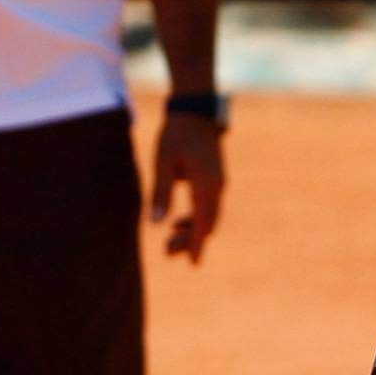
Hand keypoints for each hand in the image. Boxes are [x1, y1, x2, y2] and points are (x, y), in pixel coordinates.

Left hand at [151, 111, 225, 261]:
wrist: (195, 110)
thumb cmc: (176, 134)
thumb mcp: (163, 163)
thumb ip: (161, 193)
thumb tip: (156, 223)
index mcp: (206, 185)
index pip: (202, 223)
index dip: (196, 245)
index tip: (192, 264)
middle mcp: (217, 187)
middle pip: (208, 223)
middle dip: (190, 240)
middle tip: (167, 252)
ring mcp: (218, 182)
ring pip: (210, 215)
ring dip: (193, 229)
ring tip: (171, 239)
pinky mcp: (215, 177)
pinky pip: (210, 205)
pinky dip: (197, 217)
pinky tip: (181, 220)